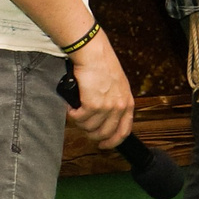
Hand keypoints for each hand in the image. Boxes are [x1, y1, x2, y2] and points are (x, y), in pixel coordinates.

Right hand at [65, 34, 135, 149]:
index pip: (123, 131)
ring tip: (76, 111)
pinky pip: (79, 118)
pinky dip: (72, 115)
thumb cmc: (103, 65)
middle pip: (104, 133)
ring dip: (80, 122)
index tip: (103, 145)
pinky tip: (71, 107)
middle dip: (91, 134)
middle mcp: (119, 107)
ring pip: (89, 127)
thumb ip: (115, 101)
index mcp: (127, 103)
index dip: (112, 141)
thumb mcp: (118, 85)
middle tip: (83, 127)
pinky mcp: (93, 105)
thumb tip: (105, 117)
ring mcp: (107, 107)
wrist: (94, 54)